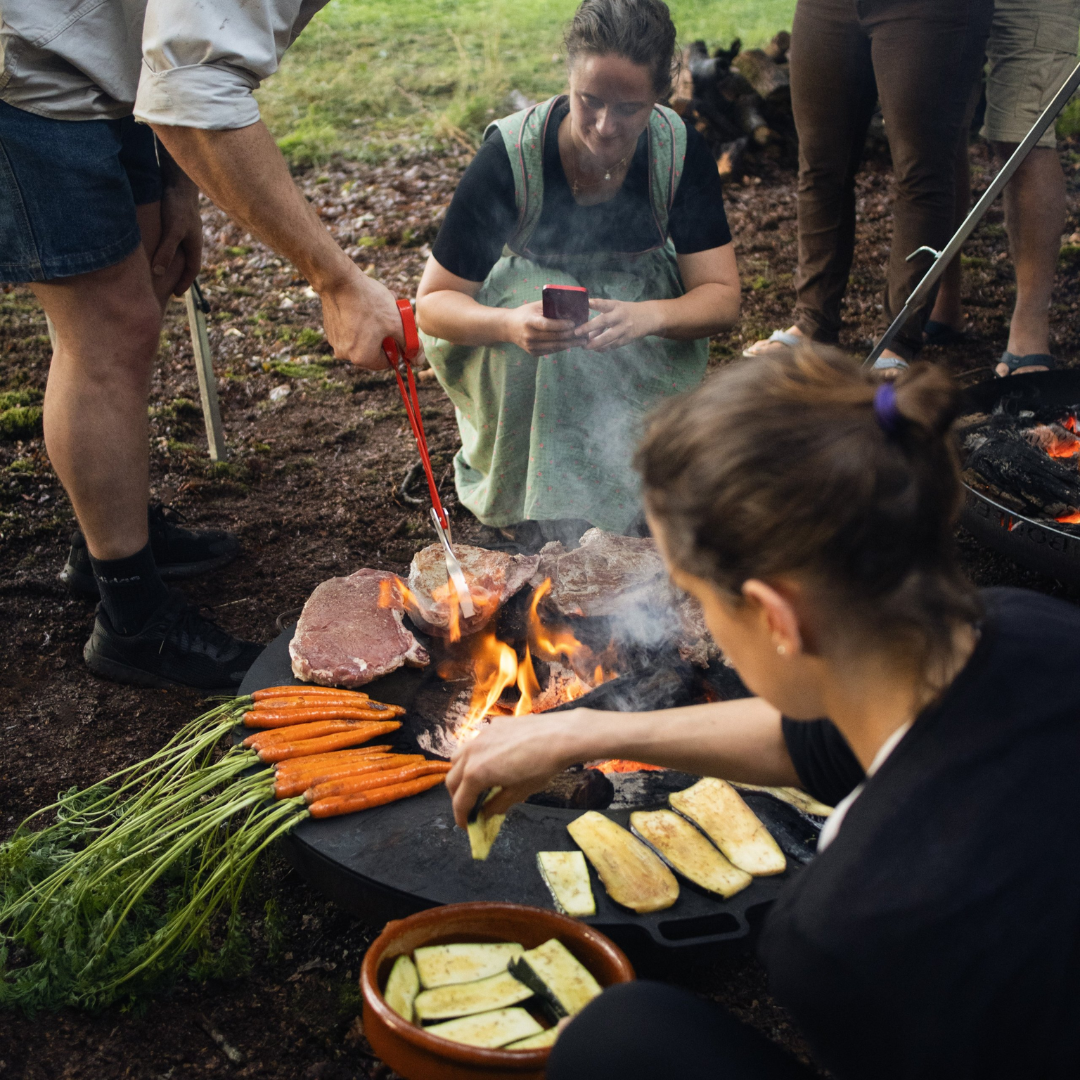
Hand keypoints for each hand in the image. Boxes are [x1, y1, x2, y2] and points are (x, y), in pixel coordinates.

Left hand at [151, 173, 201, 300]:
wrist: (178, 179)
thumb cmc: (178, 205)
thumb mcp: (173, 231)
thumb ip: (166, 252)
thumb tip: (158, 273)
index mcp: (195, 245)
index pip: (192, 269)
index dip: (184, 282)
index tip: (175, 294)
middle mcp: (191, 238)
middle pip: (186, 261)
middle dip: (178, 275)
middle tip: (167, 286)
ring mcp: (184, 228)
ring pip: (178, 250)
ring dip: (170, 261)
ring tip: (158, 269)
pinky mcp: (174, 219)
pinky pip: (170, 239)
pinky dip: (164, 247)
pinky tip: (152, 246)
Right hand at [320, 267, 415, 369]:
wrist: (339, 280)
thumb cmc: (370, 302)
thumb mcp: (397, 324)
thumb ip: (410, 344)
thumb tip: (418, 360)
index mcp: (362, 358)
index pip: (387, 361)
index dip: (397, 346)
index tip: (399, 331)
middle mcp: (345, 355)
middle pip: (374, 351)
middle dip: (385, 335)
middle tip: (391, 317)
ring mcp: (336, 342)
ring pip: (363, 340)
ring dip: (374, 328)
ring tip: (379, 309)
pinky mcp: (331, 330)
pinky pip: (351, 332)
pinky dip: (360, 323)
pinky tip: (364, 307)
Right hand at [447, 711, 586, 827]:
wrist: (560, 736)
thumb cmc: (541, 767)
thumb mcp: (519, 793)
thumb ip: (496, 805)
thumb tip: (485, 813)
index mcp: (476, 773)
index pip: (460, 801)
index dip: (461, 817)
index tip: (467, 825)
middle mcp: (472, 753)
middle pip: (452, 779)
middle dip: (458, 796)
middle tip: (470, 807)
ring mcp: (481, 736)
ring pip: (458, 757)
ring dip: (461, 773)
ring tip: (477, 782)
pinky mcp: (493, 725)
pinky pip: (476, 743)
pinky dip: (476, 756)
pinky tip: (493, 761)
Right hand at [502, 301, 577, 356]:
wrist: (508, 328)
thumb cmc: (525, 313)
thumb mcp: (535, 306)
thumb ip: (550, 306)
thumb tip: (571, 305)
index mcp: (529, 321)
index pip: (547, 325)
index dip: (561, 325)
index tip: (573, 323)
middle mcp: (529, 336)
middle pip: (554, 337)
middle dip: (571, 336)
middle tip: (584, 333)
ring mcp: (531, 346)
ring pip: (555, 347)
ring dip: (570, 344)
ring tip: (582, 340)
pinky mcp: (533, 353)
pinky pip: (551, 351)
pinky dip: (562, 347)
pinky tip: (572, 344)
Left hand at [576, 298, 659, 352]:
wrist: (649, 318)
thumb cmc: (627, 312)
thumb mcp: (616, 309)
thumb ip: (602, 318)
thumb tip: (587, 332)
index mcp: (616, 306)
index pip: (605, 304)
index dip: (595, 303)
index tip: (586, 302)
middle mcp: (620, 316)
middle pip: (604, 321)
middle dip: (589, 327)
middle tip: (576, 332)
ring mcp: (624, 329)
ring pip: (608, 338)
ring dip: (595, 343)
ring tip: (584, 347)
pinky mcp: (627, 339)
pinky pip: (613, 345)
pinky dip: (603, 348)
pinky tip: (595, 349)